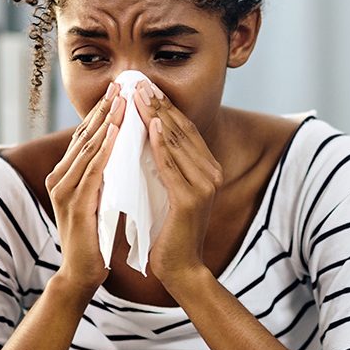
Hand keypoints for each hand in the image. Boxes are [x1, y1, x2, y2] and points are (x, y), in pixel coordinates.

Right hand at [45, 81, 126, 295]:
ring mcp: (64, 190)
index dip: (102, 112)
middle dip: (104, 109)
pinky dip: (105, 150)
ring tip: (123, 101)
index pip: (86, 137)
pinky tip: (117, 134)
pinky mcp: (75, 205)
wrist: (83, 274)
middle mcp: (60, 178)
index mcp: (65, 175)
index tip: (120, 91)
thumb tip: (121, 153)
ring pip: (87, 148)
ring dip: (106, 123)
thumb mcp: (100, 199)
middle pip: (84, 136)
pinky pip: (92, 171)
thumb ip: (103, 177)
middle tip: (122, 85)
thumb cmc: (95, 238)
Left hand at [133, 80, 223, 288]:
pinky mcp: (191, 199)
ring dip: (156, 116)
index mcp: (206, 169)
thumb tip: (146, 135)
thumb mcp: (166, 190)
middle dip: (159, 104)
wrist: (179, 267)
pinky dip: (161, 145)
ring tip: (138, 96)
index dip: (165, 106)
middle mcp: (210, 173)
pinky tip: (151, 127)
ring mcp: (204, 186)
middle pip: (182, 130)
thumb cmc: (168, 231)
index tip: (144, 86)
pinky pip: (172, 166)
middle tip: (138, 81)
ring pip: (177, 143)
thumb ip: (164, 165)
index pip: (184, 130)